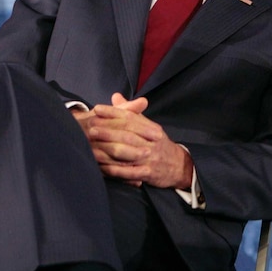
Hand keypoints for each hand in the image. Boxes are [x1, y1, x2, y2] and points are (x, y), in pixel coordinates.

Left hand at [72, 93, 192, 188]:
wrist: (180, 166)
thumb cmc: (160, 145)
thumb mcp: (150, 127)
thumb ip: (132, 113)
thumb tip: (116, 97)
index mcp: (152, 129)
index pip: (131, 118)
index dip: (114, 113)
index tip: (97, 109)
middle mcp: (152, 142)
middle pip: (128, 134)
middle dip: (108, 130)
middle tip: (91, 127)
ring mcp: (151, 158)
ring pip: (127, 153)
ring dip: (108, 150)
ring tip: (91, 147)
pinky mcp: (149, 173)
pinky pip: (130, 172)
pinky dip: (115, 170)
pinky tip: (102, 168)